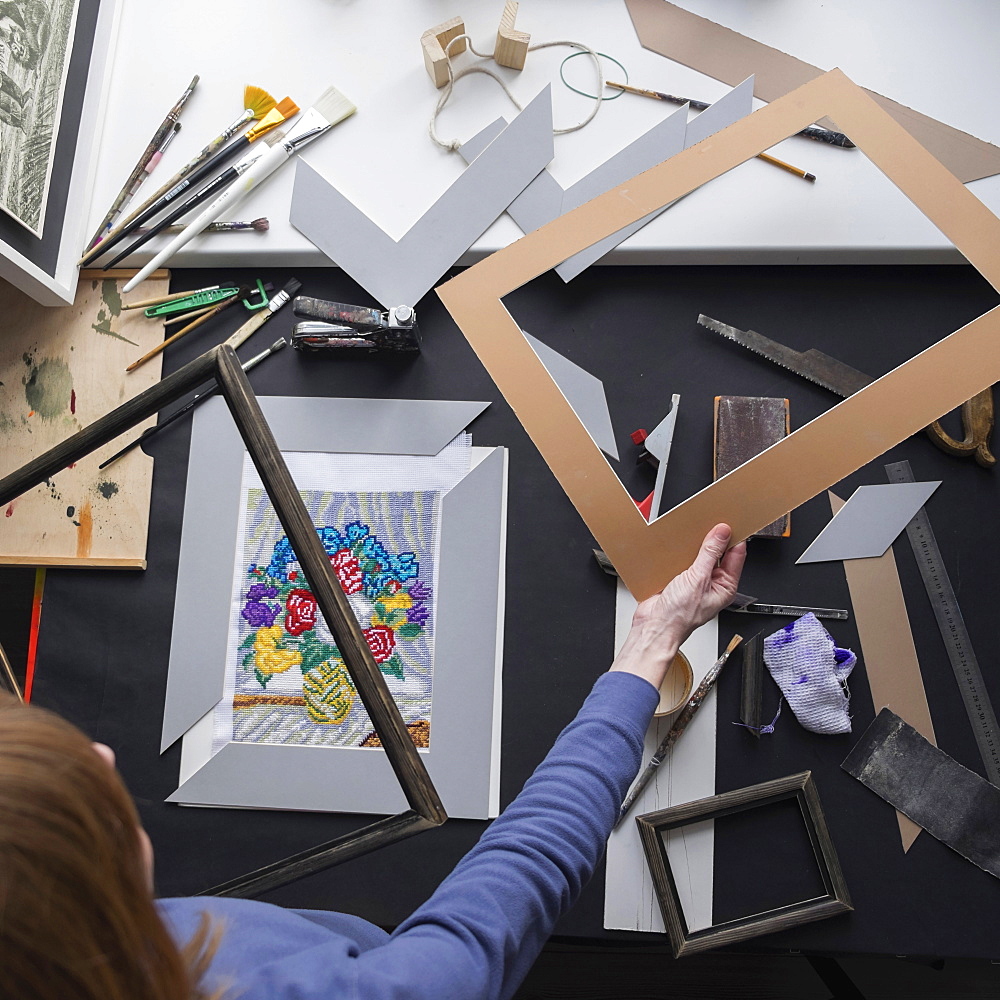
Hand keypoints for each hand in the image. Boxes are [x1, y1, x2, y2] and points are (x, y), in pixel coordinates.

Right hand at [610, 524, 745, 688]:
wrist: (653, 626)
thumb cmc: (679, 617)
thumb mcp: (698, 579)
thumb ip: (710, 553)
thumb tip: (722, 534)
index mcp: (725, 586)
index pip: (736, 555)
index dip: (733, 537)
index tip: (727, 522)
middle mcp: (711, 583)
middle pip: (717, 553)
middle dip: (712, 540)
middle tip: (708, 525)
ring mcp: (694, 580)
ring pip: (698, 555)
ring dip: (693, 546)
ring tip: (690, 537)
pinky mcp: (677, 578)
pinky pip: (681, 560)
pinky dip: (678, 553)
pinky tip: (675, 548)